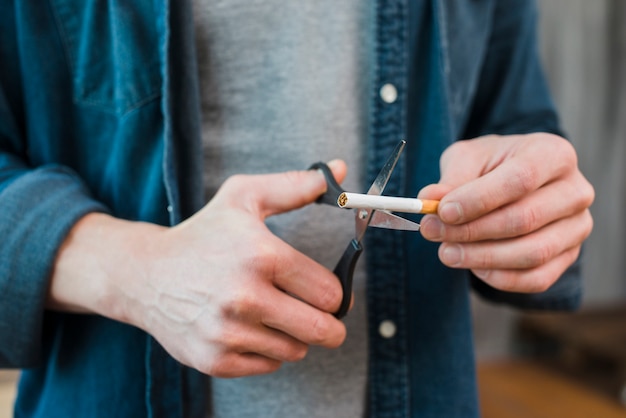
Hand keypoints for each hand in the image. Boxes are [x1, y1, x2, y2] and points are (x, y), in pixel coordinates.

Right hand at [48, 162, 348, 377]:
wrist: (145, 274)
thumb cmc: (202, 234)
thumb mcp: (245, 198)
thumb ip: (296, 186)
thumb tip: (340, 169)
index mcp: (261, 255)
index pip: (331, 293)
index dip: (334, 292)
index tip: (324, 289)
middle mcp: (245, 297)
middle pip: (323, 329)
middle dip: (328, 322)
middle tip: (315, 311)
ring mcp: (228, 332)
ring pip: (297, 350)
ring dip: (294, 334)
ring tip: (273, 313)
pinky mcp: (214, 360)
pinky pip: (269, 365)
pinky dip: (268, 350)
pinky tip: (250, 328)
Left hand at [418, 133, 593, 292]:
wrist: (515, 181)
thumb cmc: (492, 166)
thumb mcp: (468, 159)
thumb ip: (452, 178)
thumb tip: (429, 198)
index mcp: (553, 154)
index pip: (520, 179)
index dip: (479, 199)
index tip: (442, 212)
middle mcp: (575, 190)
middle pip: (524, 219)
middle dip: (471, 231)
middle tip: (432, 232)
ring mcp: (577, 227)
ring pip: (532, 253)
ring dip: (482, 257)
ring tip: (446, 252)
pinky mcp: (569, 257)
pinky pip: (537, 278)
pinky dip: (500, 278)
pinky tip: (474, 266)